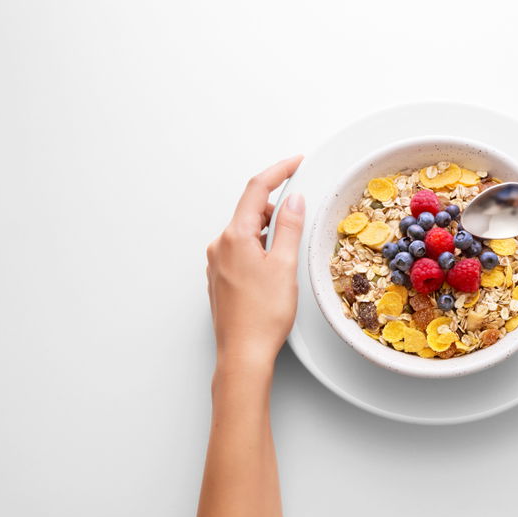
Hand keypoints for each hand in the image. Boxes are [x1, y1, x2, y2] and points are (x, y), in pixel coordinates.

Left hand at [206, 156, 304, 375]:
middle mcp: (220, 246)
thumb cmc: (263, 316)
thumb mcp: (285, 266)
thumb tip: (294, 201)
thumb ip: (289, 228)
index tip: (295, 162)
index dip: (278, 171)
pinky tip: (273, 268)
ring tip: (288, 253)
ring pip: (245, 232)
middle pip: (250, 210)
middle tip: (301, 215)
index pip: (257, 190)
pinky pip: (240, 251)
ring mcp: (217, 263)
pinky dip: (259, 248)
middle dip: (276, 207)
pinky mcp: (220, 278)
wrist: (242, 354)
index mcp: (235, 237)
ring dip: (268, 231)